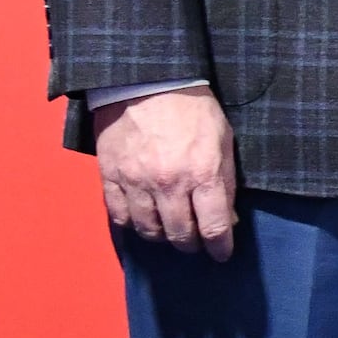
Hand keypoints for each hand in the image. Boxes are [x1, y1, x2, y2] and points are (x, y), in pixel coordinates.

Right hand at [94, 86, 242, 258]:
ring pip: (148, 230)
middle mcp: (169, 184)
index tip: (222, 254)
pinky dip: (132, 225)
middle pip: (180, 234)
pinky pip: (119, 216)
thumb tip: (226, 217)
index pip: (214, 226)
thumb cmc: (194, 109)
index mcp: (203, 173)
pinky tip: (142, 222)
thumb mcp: (223, 140)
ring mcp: (136, 182)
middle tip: (196, 243)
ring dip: (162, 237)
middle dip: (191, 245)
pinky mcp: (111, 177)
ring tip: (170, 233)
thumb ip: (225, 181)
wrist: (148, 82)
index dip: (220, 247)